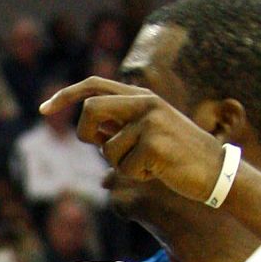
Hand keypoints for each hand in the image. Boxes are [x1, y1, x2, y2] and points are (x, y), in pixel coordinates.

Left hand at [41, 78, 227, 202]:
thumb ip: (120, 126)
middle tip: (101, 147)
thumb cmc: (177, 156)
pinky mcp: (155, 143)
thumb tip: (89, 128)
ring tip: (149, 164)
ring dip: (121, 165)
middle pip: (90, 110)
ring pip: (108, 149)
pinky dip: (136, 176)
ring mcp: (151, 122)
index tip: (43, 109)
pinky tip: (158, 171)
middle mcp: (145, 103)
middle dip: (87, 134)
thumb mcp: (148, 133)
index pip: (94, 85)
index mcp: (141, 97)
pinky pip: (124, 167)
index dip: (65, 95)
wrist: (217, 171)